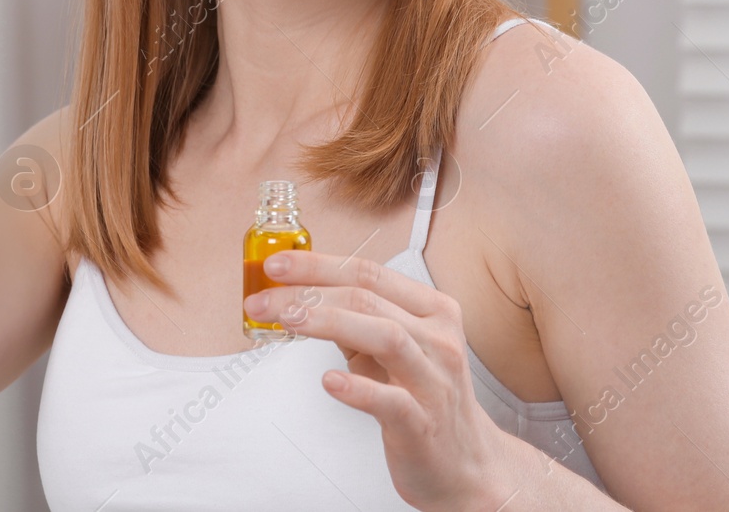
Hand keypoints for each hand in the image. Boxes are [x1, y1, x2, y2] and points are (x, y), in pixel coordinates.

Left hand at [244, 249, 509, 510]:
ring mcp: (434, 380)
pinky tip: (328, 380)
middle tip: (262, 301)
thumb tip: (299, 295)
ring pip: (385, 336)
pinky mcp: (424, 424)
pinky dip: (358, 387)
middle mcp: (438, 338)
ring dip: (328, 322)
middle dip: (307, 293)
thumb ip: (356, 320)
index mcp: (432, 310)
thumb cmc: (425, 398)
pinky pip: (391, 400)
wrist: (466, 463)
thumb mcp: (395, 349)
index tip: (276, 266)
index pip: (368, 272)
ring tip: (287, 321)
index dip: (318, 265)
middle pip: (367, 298)